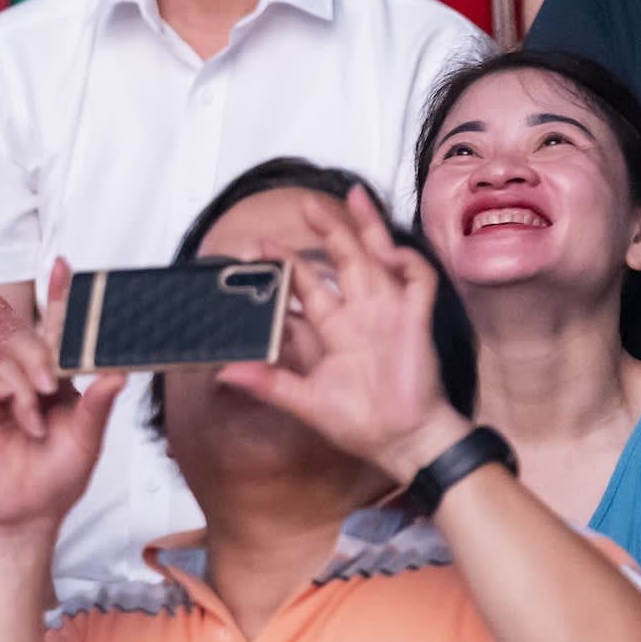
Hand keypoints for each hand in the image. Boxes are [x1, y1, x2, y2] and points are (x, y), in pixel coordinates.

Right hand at [0, 259, 122, 533]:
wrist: (23, 518)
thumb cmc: (54, 481)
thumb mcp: (86, 442)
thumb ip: (98, 407)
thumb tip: (118, 374)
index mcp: (57, 382)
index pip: (58, 331)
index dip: (60, 297)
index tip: (64, 266)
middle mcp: (24, 379)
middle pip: (29, 337)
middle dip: (44, 349)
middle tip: (54, 381)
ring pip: (6, 355)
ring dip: (27, 381)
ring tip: (38, 416)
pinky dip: (5, 392)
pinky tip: (20, 415)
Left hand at [221, 187, 470, 485]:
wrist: (402, 444)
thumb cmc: (360, 424)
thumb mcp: (304, 401)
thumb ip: (267, 383)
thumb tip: (223, 372)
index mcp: (335, 331)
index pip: (309, 288)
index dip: (287, 267)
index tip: (259, 248)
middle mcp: (361, 315)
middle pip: (343, 261)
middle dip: (327, 231)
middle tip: (306, 204)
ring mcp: (389, 314)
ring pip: (379, 259)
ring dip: (367, 228)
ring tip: (352, 197)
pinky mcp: (415, 320)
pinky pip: (417, 280)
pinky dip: (406, 262)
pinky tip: (388, 253)